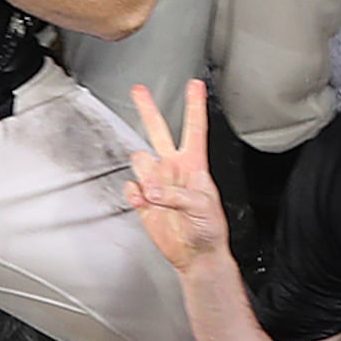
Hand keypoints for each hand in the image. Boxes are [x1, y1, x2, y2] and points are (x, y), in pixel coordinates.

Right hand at [121, 79, 233, 271]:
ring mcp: (157, 183)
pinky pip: (131, 188)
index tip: (195, 85)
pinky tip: (144, 202)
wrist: (196, 255)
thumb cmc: (209, 229)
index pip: (194, 129)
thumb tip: (153, 190)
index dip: (195, 106)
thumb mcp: (202, 206)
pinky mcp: (144, 200)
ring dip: (145, 176)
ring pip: (140, 161)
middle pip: (158, 132)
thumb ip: (178, 194)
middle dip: (148, 110)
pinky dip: (135, 195)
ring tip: (156, 195)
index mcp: (194, 164)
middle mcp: (174, 169)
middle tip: (138, 91)